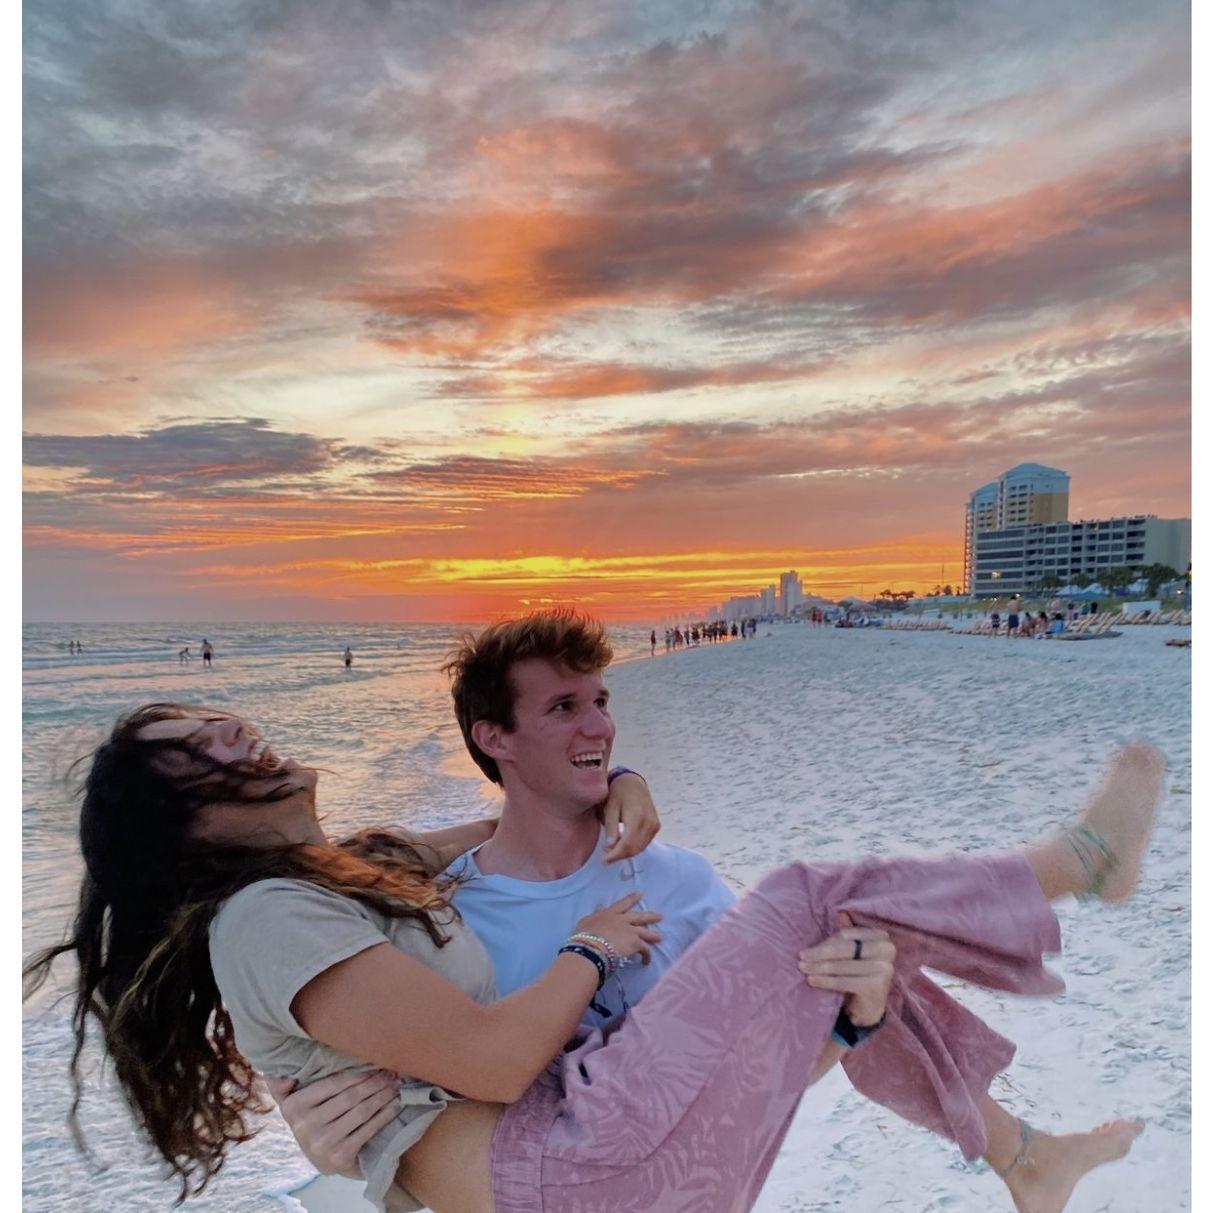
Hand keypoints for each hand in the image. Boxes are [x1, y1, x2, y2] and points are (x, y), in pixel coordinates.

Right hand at [263, 1068, 400, 1177]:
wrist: (323, 1161)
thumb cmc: (314, 1122)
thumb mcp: (294, 1103)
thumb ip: (283, 1084)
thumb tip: (278, 1069)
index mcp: (293, 1107)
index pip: (332, 1083)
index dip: (358, 1072)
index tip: (376, 1063)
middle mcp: (305, 1126)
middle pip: (350, 1097)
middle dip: (375, 1082)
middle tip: (391, 1072)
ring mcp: (323, 1143)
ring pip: (361, 1111)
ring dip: (383, 1096)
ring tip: (396, 1085)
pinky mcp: (340, 1156)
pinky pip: (368, 1129)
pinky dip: (385, 1115)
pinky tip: (395, 1105)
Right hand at [573, 891, 663, 965]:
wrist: (591, 947)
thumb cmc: (584, 936)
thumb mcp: (586, 921)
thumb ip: (595, 915)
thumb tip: (600, 907)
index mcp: (610, 914)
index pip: (623, 904)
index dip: (632, 899)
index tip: (640, 894)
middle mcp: (622, 920)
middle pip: (639, 917)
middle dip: (650, 916)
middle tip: (660, 916)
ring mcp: (630, 931)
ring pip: (646, 932)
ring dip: (653, 935)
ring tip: (660, 937)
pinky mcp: (635, 943)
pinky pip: (645, 949)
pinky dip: (647, 955)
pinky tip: (646, 961)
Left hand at [600, 772, 660, 861]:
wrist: (633, 782)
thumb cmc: (618, 793)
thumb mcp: (610, 807)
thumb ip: (611, 828)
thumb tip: (609, 848)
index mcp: (637, 816)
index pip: (627, 844)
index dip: (615, 856)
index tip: (604, 861)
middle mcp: (649, 822)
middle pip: (635, 849)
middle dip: (620, 856)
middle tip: (606, 857)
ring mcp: (655, 825)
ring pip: (641, 848)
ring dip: (626, 853)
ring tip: (612, 851)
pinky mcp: (656, 826)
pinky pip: (645, 842)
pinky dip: (634, 847)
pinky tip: (622, 844)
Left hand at [797, 914, 895, 1027]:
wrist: (869, 1006)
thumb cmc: (858, 973)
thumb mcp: (853, 951)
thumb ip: (848, 933)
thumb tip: (841, 912)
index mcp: (882, 937)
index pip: (847, 935)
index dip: (826, 943)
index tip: (806, 950)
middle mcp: (887, 950)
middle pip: (845, 949)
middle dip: (820, 954)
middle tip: (801, 958)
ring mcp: (884, 968)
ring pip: (843, 966)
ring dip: (819, 968)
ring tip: (803, 968)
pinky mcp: (877, 986)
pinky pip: (845, 981)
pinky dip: (826, 981)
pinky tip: (812, 980)